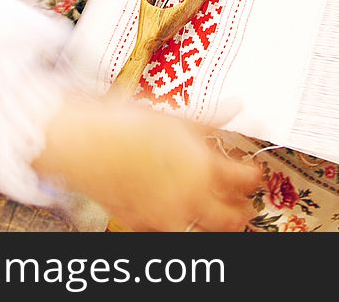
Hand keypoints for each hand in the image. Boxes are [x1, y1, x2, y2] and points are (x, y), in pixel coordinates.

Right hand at [33, 96, 259, 231]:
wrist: (83, 142)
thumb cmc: (125, 123)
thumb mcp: (175, 113)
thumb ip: (211, 116)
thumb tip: (237, 106)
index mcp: (202, 167)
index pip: (242, 179)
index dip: (253, 176)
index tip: (255, 173)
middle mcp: (188, 195)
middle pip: (229, 215)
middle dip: (242, 211)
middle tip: (247, 206)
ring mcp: (164, 213)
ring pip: (202, 232)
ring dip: (216, 227)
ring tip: (222, 222)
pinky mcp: (140, 221)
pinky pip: (168, 233)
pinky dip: (178, 228)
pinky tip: (178, 220)